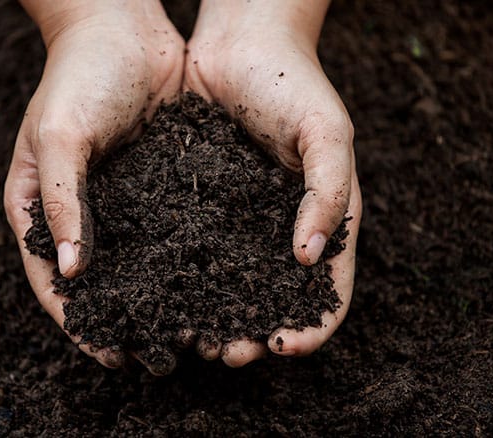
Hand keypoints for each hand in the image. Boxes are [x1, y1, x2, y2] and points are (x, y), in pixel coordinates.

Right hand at [4, 0, 183, 373]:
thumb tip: (73, 272)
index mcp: (37, 205)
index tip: (107, 354)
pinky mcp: (156, 185)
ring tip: (186, 330)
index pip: (51, 279)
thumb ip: (62, 202)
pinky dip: (182, 259)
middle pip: (96, 279)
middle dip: (121, 318)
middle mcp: (78, 210)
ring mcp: (119, 200)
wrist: (124, 28)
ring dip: (157, 296)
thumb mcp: (60, 136)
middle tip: (152, 355)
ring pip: (136, 261)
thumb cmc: (79, 75)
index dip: (77, 321)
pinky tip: (208, 282)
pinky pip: (167, 231)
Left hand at [184, 0, 361, 366]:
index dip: (312, 325)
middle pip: (275, 298)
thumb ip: (328, 194)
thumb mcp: (328, 134)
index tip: (283, 346)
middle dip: (256, 333)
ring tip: (193, 338)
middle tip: (228, 354)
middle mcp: (281, 227)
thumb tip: (309, 260)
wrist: (240, 41)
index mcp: (323, 218)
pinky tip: (164, 296)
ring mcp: (240, 219)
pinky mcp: (202, 205)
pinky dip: (185, 279)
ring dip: (217, 316)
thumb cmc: (294, 82)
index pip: (328, 289)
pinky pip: (195, 249)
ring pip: (231, 283)